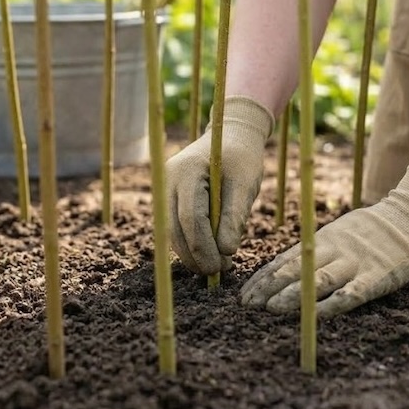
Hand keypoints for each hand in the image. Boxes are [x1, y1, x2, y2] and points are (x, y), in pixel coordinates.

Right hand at [165, 96, 274, 274]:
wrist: (229, 136)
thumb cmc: (241, 157)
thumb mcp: (245, 183)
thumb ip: (235, 215)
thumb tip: (226, 250)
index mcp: (185, 171)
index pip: (190, 217)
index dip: (203, 246)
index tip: (220, 266)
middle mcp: (167, 181)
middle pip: (175, 229)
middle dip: (195, 255)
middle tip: (218, 273)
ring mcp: (164, 189)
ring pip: (172, 232)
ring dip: (192, 253)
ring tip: (217, 266)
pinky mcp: (169, 198)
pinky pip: (175, 227)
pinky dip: (190, 243)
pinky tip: (209, 254)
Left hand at [240, 164, 408, 316]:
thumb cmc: (368, 231)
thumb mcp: (336, 234)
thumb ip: (312, 250)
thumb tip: (278, 271)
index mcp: (320, 241)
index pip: (283, 261)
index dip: (261, 278)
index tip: (242, 295)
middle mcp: (332, 251)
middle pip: (293, 270)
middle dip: (267, 288)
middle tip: (247, 306)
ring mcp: (355, 263)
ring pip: (317, 280)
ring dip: (291, 295)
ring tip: (270, 309)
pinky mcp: (377, 277)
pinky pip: (352, 293)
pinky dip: (332, 305)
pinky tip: (314, 317)